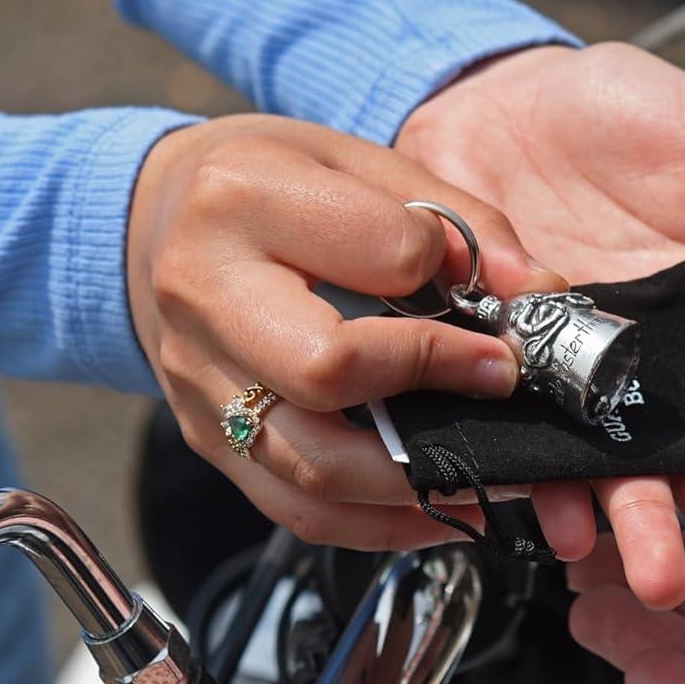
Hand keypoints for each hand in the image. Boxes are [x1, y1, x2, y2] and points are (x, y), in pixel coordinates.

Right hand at [127, 115, 565, 548]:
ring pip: (315, 467)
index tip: (503, 310)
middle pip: (328, 373)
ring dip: (420, 477)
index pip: (381, 256)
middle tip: (497, 382)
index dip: (458, 286)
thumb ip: (454, 221)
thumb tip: (534, 295)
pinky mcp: (207, 441)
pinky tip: (435, 502)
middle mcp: (204, 296)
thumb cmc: (265, 184)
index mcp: (243, 199)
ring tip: (485, 463)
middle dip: (434, 385)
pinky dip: (382, 524)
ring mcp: (198, 383)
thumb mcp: (357, 160)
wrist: (150, 222)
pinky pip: (300, 511)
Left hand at [397, 43, 684, 623]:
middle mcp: (658, 367)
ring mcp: (582, 375)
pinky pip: (530, 441)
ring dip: (638, 531)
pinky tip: (560, 528)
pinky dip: (543, 484)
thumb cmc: (622, 114)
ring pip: (618, 470)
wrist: (499, 95)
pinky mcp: (512, 370)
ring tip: (656, 586)